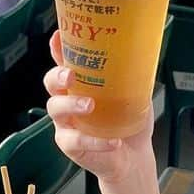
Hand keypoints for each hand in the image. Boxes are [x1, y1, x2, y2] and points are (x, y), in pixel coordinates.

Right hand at [43, 31, 152, 183]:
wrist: (134, 155)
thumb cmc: (128, 121)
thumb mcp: (134, 93)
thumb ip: (132, 75)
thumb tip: (143, 53)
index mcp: (81, 83)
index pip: (65, 61)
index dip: (58, 49)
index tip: (57, 37)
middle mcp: (68, 99)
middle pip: (51, 82)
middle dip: (57, 75)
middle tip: (71, 75)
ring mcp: (67, 122)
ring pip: (56, 108)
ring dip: (71, 104)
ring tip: (90, 105)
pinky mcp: (71, 145)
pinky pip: (76, 141)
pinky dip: (95, 141)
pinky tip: (113, 141)